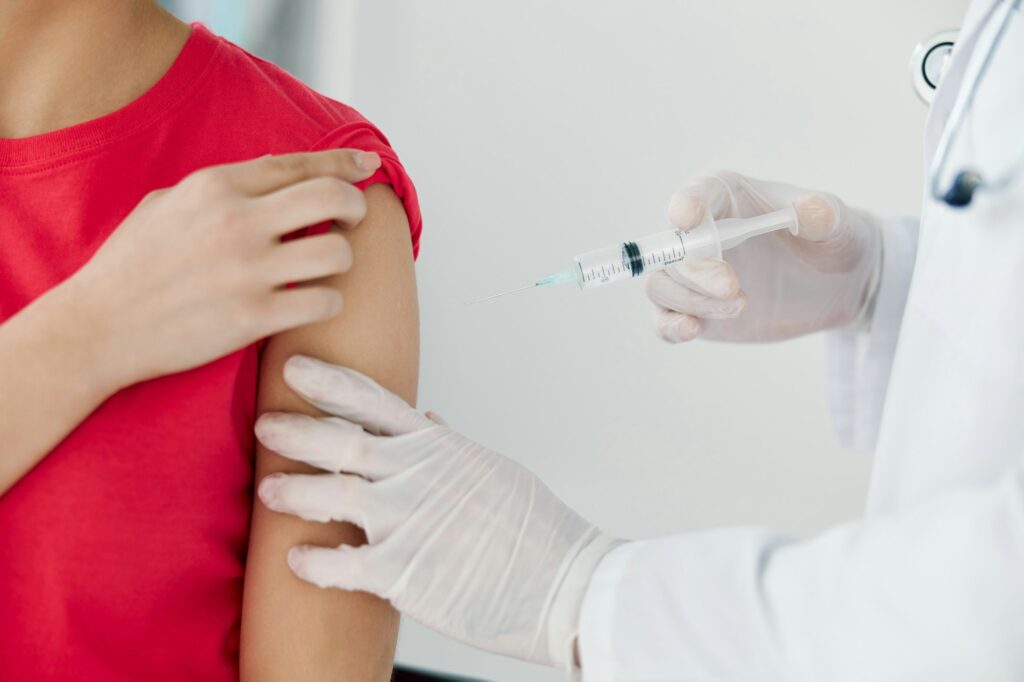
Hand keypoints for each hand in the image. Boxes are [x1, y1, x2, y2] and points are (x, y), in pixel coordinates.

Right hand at [68, 149, 380, 388]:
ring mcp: (247, 271)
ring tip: (323, 269)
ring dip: (341, 261)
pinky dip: (327, 302)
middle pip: (333, 197)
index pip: (298, 164)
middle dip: (355, 206)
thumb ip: (222, 188)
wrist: (97, 327)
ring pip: (338, 253)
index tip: (369, 165)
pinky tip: (311, 303)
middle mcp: (236, 222)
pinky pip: (324, 301)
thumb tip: (277, 171)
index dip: (344, 163)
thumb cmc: (130, 265)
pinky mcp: (253, 317)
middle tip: (350, 222)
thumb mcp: (166, 204)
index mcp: (215, 186)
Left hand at [254, 356, 620, 670]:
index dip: (330, 382)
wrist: (565, 584)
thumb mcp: (493, 471)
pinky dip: (314, 562)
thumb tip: (428, 421)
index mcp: (438, 449)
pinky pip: (341, 565)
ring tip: (268, 488)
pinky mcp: (402, 573)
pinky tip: (297, 559)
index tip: (297, 369)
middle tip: (265, 423)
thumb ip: (450, 446)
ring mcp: (407, 523)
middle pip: (341, 441)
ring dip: (294, 489)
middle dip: (296, 428)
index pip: (374, 402)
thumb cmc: (536, 530)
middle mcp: (417, 477)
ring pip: (332, 494)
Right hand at [646, 171, 882, 341]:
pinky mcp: (695, 311)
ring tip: (740, 307)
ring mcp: (692, 277)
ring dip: (689, 300)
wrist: (836, 285)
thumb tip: (810, 209)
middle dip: (695, 271)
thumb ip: (823, 214)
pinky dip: (670, 327)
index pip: (695, 195)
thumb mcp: (837, 223)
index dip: (686, 205)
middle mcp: (698, 235)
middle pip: (671, 250)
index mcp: (724, 198)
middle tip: (732, 288)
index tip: (687, 218)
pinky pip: (663, 320)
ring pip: (660, 286)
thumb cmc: (831, 240)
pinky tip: (692, 330)